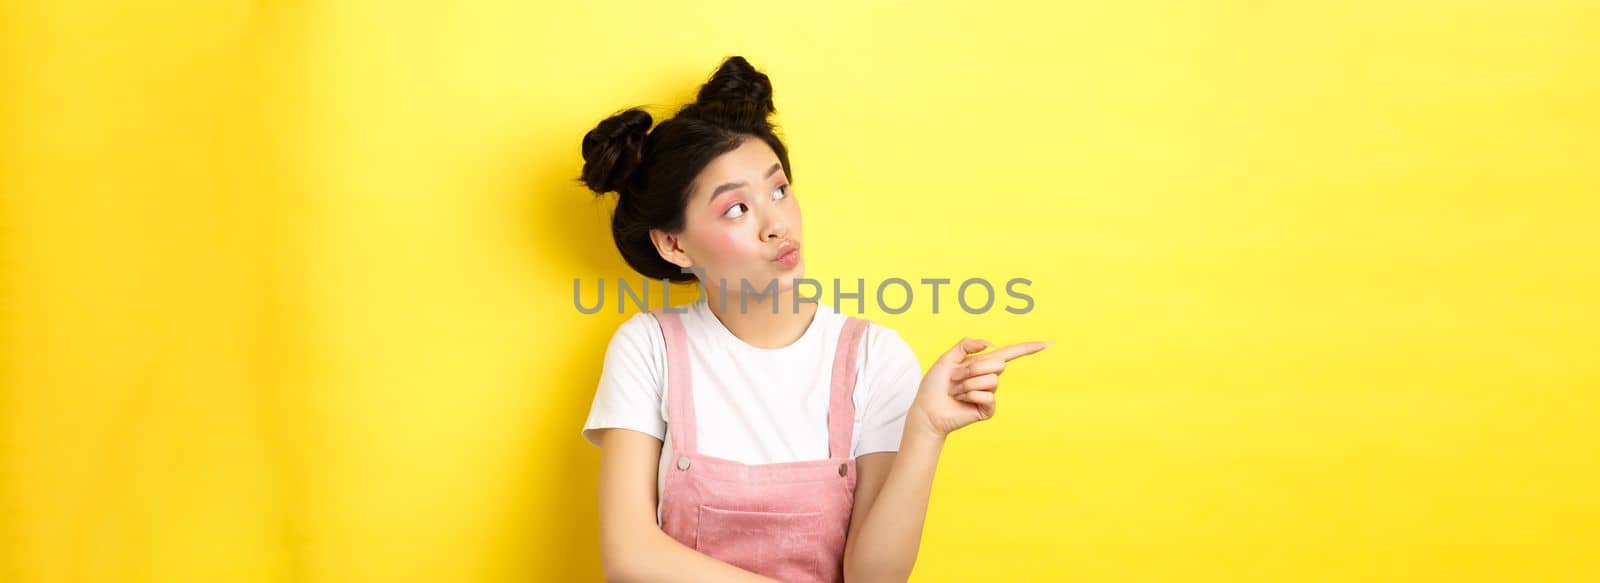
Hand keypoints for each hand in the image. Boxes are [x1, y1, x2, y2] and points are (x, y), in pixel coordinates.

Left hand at [911, 337, 1050, 436]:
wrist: (928, 409)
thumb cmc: (935, 385)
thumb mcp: (947, 358)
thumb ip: (966, 345)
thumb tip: (990, 344)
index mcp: (982, 364)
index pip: (1009, 354)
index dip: (1027, 348)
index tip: (1047, 344)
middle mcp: (989, 378)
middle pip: (998, 364)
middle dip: (973, 368)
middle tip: (955, 377)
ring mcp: (989, 394)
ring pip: (991, 380)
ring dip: (968, 384)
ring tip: (956, 391)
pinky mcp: (988, 409)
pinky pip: (987, 396)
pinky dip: (970, 395)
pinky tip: (961, 400)